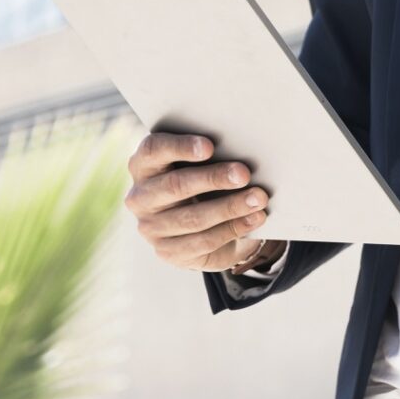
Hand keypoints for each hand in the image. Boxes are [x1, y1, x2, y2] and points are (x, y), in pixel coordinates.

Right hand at [124, 131, 281, 272]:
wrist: (198, 224)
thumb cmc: (200, 179)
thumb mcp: (198, 163)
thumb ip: (208, 154)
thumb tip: (242, 146)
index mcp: (143, 165)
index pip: (153, 150)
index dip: (180, 147)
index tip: (210, 146)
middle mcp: (140, 197)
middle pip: (175, 185)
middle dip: (213, 178)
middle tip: (244, 173)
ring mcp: (150, 228)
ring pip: (193, 218)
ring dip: (230, 207)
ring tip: (259, 198)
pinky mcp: (168, 252)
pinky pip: (203, 241)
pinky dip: (234, 228)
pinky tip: (255, 218)